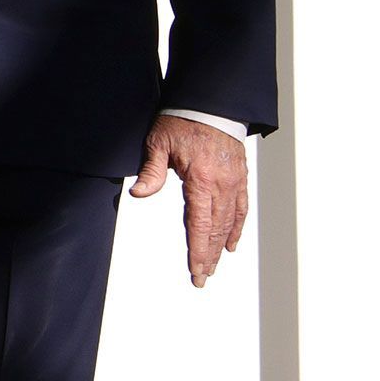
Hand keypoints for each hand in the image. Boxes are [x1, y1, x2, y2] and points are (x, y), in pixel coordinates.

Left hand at [130, 113, 247, 287]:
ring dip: (221, 246)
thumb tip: (138, 193)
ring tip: (214, 266)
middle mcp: (221, 184)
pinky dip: (236, 227)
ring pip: (229, 222)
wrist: (210, 102)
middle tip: (201, 278)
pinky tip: (231, 243)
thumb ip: (151, 172)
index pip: (199, 224)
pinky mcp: (240, 177)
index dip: (198, 251)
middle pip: (215, 229)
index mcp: (200, 179)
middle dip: (208, 256)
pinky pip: (241, 207)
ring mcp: (234, 181)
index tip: (196, 272)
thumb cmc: (182, 120)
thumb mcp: (159, 143)